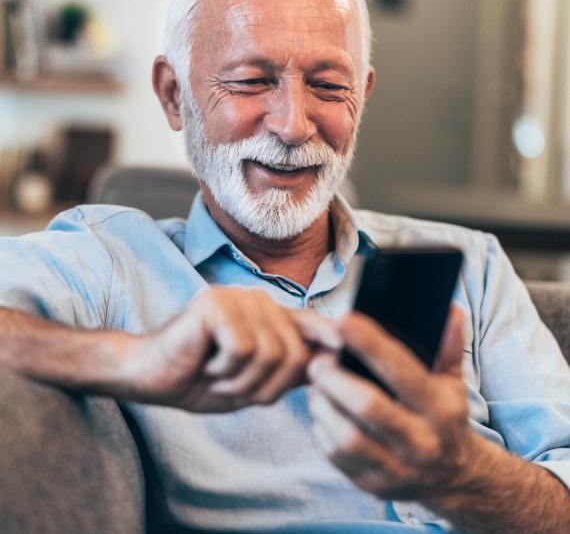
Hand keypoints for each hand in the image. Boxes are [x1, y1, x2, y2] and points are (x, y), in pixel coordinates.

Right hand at [121, 286, 339, 412]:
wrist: (149, 375)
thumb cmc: (200, 379)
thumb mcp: (252, 382)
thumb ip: (288, 370)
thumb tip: (331, 363)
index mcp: (267, 316)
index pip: (309, 323)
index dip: (330, 336)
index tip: (347, 349)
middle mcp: (256, 300)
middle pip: (294, 352)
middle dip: (266, 387)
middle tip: (233, 388)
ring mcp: (237, 297)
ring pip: (271, 353)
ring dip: (243, 382)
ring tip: (219, 376)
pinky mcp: (216, 303)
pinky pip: (244, 349)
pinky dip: (225, 371)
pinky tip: (206, 365)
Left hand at [308, 305, 477, 500]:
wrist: (454, 477)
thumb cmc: (445, 417)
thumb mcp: (452, 382)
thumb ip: (448, 346)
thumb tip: (449, 309)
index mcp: (439, 410)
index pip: (403, 372)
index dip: (371, 344)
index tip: (345, 321)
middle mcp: (420, 442)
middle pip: (368, 407)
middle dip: (335, 378)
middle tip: (318, 360)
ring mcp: (396, 469)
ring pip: (346, 437)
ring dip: (323, 404)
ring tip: (316, 384)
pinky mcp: (373, 485)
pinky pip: (336, 456)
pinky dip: (321, 429)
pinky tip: (321, 409)